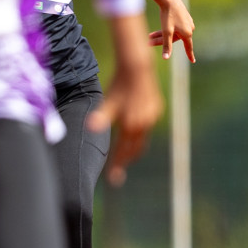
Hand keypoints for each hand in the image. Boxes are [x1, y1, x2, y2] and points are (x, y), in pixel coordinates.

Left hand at [87, 14, 162, 184]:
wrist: (137, 69)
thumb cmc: (119, 85)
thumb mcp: (108, 102)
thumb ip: (101, 117)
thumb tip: (90, 127)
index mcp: (132, 125)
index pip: (123, 151)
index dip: (117, 165)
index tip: (113, 179)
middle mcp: (145, 124)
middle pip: (136, 149)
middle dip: (126, 160)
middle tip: (118, 170)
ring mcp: (152, 117)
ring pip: (143, 138)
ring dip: (134, 147)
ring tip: (125, 154)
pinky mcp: (157, 109)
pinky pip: (147, 126)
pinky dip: (140, 133)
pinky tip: (133, 132)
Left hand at [150, 0, 195, 61]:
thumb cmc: (167, 15)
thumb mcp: (166, 31)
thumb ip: (167, 45)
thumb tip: (166, 58)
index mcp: (187, 33)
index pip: (188, 47)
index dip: (190, 54)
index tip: (193, 61)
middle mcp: (190, 28)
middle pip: (175, 38)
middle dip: (162, 41)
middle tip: (148, 42)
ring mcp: (188, 21)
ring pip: (174, 32)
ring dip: (162, 35)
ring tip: (150, 35)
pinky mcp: (184, 16)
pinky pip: (176, 26)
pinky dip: (167, 28)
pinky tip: (162, 25)